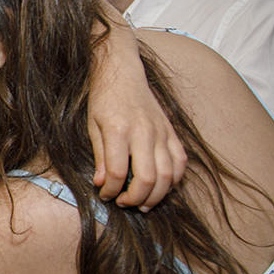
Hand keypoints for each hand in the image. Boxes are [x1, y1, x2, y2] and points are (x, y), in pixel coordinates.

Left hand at [88, 10, 186, 208]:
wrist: (122, 71)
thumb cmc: (103, 98)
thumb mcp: (92, 126)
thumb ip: (100, 156)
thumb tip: (102, 183)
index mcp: (119, 131)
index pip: (117, 173)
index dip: (110, 191)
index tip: (104, 195)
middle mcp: (144, 132)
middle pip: (146, 179)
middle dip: (134, 199)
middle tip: (123, 203)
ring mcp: (161, 132)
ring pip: (167, 175)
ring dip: (156, 195)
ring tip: (142, 202)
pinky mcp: (171, 131)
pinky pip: (180, 162)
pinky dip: (174, 180)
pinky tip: (162, 187)